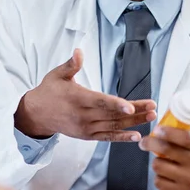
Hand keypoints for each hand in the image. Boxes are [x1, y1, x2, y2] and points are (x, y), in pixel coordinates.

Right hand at [14, 49, 156, 141]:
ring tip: (151, 117)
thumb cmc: (49, 91)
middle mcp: (83, 116)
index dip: (116, 105)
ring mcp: (86, 128)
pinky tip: (137, 136)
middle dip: (134, 112)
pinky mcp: (87, 136)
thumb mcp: (57, 74)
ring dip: (134, 123)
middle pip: (112, 114)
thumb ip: (71, 64)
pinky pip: (107, 137)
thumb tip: (79, 51)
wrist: (37, 114)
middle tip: (153, 107)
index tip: (130, 107)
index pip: (100, 102)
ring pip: (113, 126)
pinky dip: (122, 137)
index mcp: (77, 98)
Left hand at [139, 126, 189, 189]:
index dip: (169, 132)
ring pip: (158, 165)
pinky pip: (158, 181)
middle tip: (144, 141)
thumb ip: (180, 122)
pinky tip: (165, 174)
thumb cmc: (188, 153)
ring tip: (162, 161)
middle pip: (166, 150)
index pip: (185, 138)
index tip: (157, 129)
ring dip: (155, 161)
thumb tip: (171, 104)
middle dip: (150, 143)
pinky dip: (158, 177)